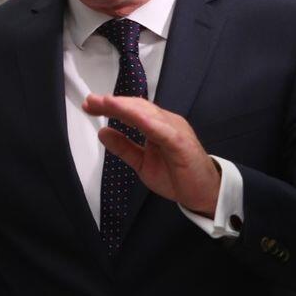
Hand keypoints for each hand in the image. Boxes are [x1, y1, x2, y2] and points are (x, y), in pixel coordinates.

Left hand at [83, 94, 221, 217]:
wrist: (205, 193)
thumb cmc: (178, 176)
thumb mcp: (142, 163)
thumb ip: (124, 148)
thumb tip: (103, 133)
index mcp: (158, 126)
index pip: (132, 110)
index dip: (112, 106)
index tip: (91, 105)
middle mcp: (166, 123)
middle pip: (138, 107)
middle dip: (113, 103)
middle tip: (91, 101)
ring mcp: (175, 130)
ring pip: (148, 113)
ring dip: (126, 107)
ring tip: (107, 103)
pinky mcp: (181, 143)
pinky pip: (163, 130)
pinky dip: (148, 122)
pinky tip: (134, 117)